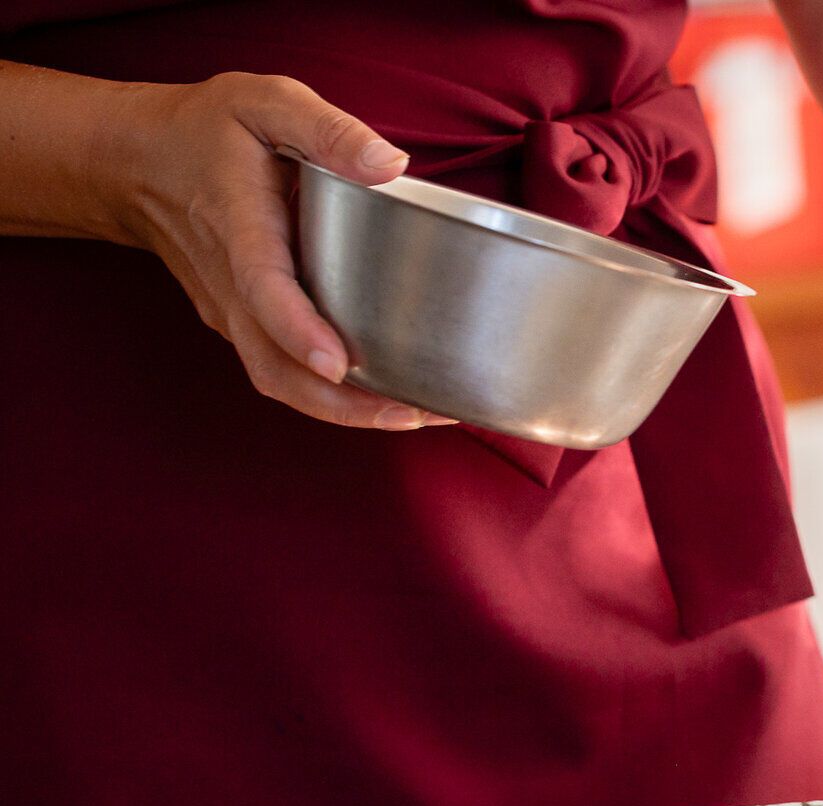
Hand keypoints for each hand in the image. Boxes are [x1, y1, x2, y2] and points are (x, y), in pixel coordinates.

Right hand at [99, 73, 452, 429]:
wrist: (134, 161)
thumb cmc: (205, 130)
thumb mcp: (263, 102)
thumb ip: (326, 128)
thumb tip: (391, 164)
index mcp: (239, 227)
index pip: (264, 289)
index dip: (300, 330)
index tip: (340, 363)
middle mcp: (230, 285)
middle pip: (276, 367)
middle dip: (342, 403)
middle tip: (415, 414)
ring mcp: (233, 312)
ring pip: (279, 381)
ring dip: (343, 411)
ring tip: (416, 415)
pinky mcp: (242, 324)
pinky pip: (282, 372)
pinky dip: (329, 397)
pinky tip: (386, 395)